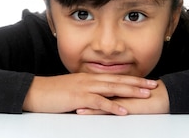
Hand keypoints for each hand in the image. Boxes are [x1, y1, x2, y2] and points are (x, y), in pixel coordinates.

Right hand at [22, 73, 157, 115]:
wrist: (35, 92)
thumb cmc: (52, 93)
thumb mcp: (72, 90)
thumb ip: (86, 91)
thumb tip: (98, 98)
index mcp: (89, 77)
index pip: (115, 77)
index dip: (132, 79)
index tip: (146, 81)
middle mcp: (89, 79)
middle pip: (118, 80)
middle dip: (138, 83)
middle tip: (154, 85)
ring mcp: (85, 87)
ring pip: (112, 88)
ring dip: (130, 91)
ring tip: (146, 95)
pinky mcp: (79, 97)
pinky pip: (99, 102)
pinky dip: (112, 106)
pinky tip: (123, 111)